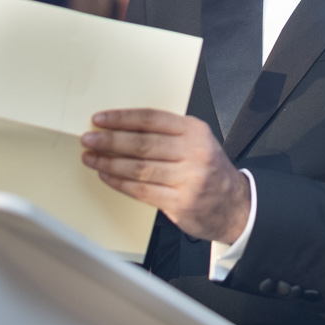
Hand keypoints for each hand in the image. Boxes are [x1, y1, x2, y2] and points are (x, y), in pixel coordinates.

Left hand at [80, 109, 250, 244]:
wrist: (235, 206)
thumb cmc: (210, 170)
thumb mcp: (198, 142)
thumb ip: (167, 133)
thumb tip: (122, 128)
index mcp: (194, 131)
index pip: (151, 119)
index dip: (122, 118)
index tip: (100, 119)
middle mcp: (193, 153)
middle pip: (142, 143)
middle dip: (110, 140)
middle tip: (89, 139)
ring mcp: (188, 179)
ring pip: (138, 168)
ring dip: (109, 163)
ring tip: (91, 158)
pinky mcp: (180, 203)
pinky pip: (141, 191)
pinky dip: (119, 183)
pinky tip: (106, 176)